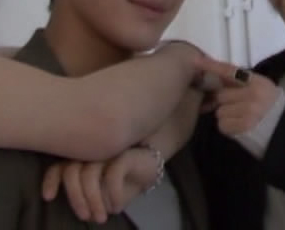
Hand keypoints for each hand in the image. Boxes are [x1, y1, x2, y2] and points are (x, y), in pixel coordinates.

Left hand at [42, 148, 157, 223]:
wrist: (151, 163)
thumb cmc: (123, 177)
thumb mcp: (103, 190)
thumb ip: (87, 192)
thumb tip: (83, 212)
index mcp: (82, 157)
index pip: (61, 165)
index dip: (51, 180)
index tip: (48, 197)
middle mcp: (91, 151)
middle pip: (71, 173)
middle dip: (75, 199)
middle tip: (85, 217)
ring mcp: (107, 150)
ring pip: (88, 176)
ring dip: (93, 201)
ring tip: (101, 218)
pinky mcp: (124, 154)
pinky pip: (112, 176)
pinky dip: (112, 195)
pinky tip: (116, 207)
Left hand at [195, 57, 280, 133]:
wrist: (284, 131)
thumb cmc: (270, 107)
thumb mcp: (260, 88)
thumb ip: (241, 82)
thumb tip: (216, 77)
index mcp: (257, 81)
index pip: (230, 71)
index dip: (212, 66)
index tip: (196, 61)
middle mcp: (252, 94)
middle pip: (220, 94)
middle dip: (222, 101)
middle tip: (233, 105)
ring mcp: (248, 111)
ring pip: (219, 111)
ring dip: (225, 115)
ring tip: (239, 117)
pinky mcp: (244, 128)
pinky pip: (222, 125)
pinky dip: (227, 126)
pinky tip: (239, 126)